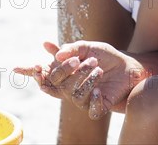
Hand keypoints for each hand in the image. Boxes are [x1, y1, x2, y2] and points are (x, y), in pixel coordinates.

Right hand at [14, 41, 134, 119]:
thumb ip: (72, 49)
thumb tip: (54, 55)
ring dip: (85, 79)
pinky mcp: (97, 107)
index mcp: (65, 73)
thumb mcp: (89, 47)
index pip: (44, 76)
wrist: (128, 66)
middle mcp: (70, 88)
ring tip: (98, 68)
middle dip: (67, 70)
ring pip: (74, 95)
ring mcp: (82, 99)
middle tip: (80, 60)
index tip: (29, 67)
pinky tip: (99, 90)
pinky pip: (91, 110)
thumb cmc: (106, 57)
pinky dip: (94, 99)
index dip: (34, 74)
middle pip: (57, 84)